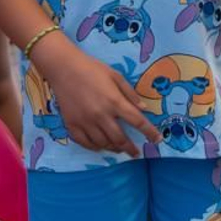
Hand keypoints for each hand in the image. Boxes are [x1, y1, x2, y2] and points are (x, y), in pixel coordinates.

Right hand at [37, 39, 162, 155]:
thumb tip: (143, 109)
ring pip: (103, 143)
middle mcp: (101, 115)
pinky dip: (95, 147)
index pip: (137, 121)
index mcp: (114, 101)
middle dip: (131, 148)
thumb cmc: (91, 68)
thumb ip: (130, 93)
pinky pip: (86, 143)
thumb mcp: (115, 75)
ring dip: (114, 148)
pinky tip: (101, 146)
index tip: (157, 140)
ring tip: (120, 148)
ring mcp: (85, 122)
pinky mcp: (72, 125)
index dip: (150, 132)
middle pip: (120, 139)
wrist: (63, 67)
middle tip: (136, 152)